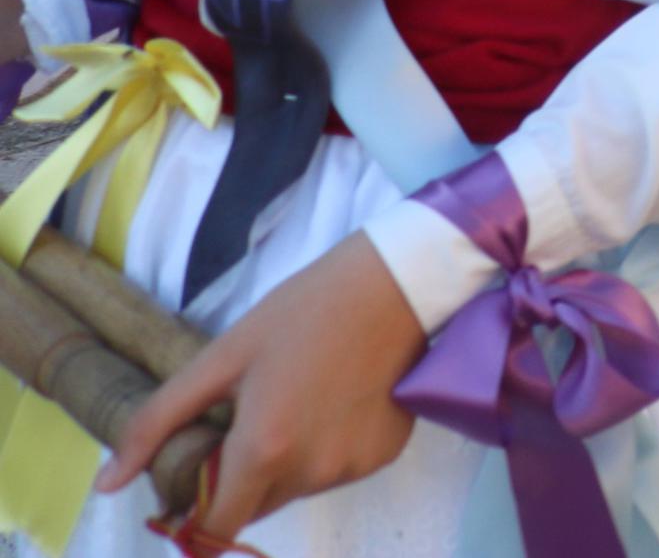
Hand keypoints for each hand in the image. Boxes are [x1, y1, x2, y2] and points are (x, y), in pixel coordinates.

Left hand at [101, 234, 420, 541]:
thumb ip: (157, 422)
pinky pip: (336, 471)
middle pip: (256, 507)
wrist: (397, 285)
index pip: (217, 528)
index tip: (192, 485)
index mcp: (264, 450)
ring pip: (296, 489)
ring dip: (283, 466)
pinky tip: (333, 404)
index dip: (195, 515)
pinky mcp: (384, 454)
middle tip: (243, 423)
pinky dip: (324, 451)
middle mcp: (311, 471)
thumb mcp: (222, 356)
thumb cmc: (302, 312)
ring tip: (294, 404)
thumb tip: (108, 483)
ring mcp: (352, 466)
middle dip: (238, 481)